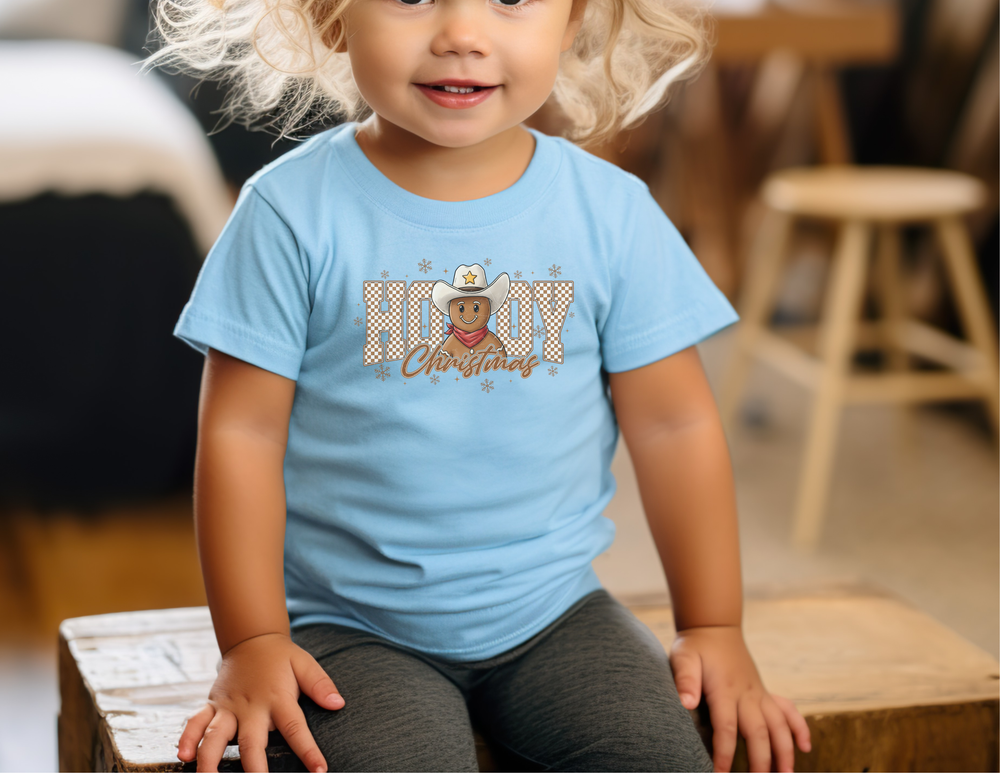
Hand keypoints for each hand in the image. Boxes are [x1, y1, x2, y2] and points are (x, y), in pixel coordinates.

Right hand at [176, 632, 344, 771]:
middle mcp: (250, 706)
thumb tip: (338, 703)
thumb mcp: (305, 664)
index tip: (319, 771)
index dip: (307, 751)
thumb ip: (320, 685)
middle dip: (253, 768)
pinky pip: (196, 722)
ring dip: (209, 759)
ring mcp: (228, 707)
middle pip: (250, 741)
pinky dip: (187, 738)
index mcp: (278, 698)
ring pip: (215, 736)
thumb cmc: (281, 658)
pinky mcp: (212, 705)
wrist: (251, 639)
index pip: (296, 728)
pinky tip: (183, 756)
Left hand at [670, 625, 810, 771]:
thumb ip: (685, 679)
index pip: (726, 728)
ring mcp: (759, 693)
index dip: (723, 753)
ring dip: (785, 750)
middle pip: (758, 732)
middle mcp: (747, 694)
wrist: (714, 627)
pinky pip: (788, 710)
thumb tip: (685, 703)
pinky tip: (805, 746)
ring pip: (779, 725)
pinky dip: (799, 727)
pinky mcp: (765, 692)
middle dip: (761, 760)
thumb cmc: (695, 645)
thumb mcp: (683, 657)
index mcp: (724, 690)